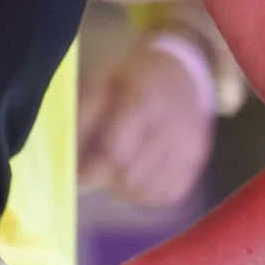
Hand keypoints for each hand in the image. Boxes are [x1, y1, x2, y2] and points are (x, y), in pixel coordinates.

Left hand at [77, 35, 215, 211]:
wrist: (182, 69)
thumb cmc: (134, 76)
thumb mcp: (102, 82)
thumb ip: (83, 117)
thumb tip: (67, 157)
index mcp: (145, 101)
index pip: (115, 153)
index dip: (89, 169)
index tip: (75, 173)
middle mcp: (173, 127)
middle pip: (130, 176)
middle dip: (106, 179)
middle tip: (96, 169)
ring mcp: (190, 146)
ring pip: (148, 190)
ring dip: (125, 189)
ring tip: (116, 171)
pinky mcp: (197, 161)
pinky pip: (168, 194)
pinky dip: (147, 194)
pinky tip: (137, 178)